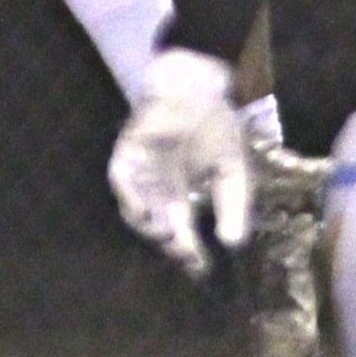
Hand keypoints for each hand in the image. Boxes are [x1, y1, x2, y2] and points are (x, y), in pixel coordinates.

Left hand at [108, 49, 251, 279]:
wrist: (199, 86)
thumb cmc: (215, 124)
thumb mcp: (233, 170)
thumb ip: (234, 204)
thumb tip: (234, 244)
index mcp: (181, 195)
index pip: (182, 234)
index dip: (190, 254)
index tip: (201, 270)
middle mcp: (158, 190)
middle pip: (158, 228)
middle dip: (170, 245)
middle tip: (185, 253)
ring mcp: (141, 173)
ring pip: (135, 210)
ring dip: (148, 226)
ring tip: (168, 234)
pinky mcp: (129, 153)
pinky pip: (121, 180)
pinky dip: (129, 196)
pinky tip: (143, 208)